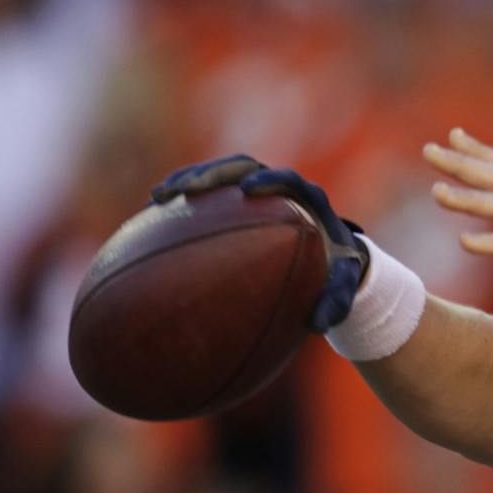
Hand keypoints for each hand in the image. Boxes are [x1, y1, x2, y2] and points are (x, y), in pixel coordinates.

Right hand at [151, 154, 369, 331]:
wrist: (331, 256)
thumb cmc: (336, 270)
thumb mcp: (342, 286)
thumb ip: (336, 301)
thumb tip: (319, 325)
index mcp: (308, 200)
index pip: (289, 180)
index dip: (270, 180)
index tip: (248, 191)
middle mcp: (280, 187)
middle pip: (243, 167)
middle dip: (213, 173)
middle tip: (187, 189)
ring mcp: (254, 189)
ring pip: (218, 174)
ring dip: (188, 180)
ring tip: (157, 197)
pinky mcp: (234, 199)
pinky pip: (206, 194)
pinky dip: (181, 199)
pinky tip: (150, 215)